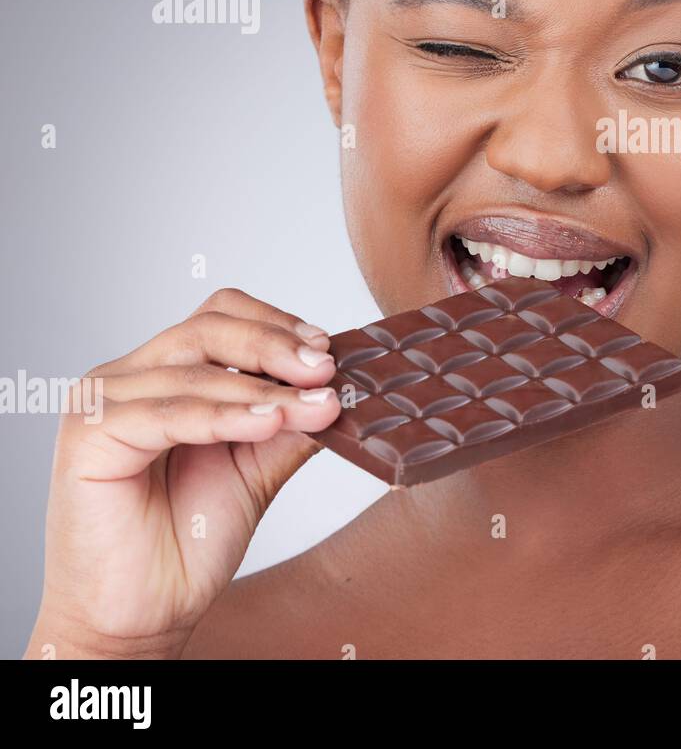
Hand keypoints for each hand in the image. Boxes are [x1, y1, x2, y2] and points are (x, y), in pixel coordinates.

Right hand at [24, 288, 341, 658]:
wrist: (145, 612)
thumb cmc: (190, 538)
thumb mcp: (259, 464)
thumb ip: (291, 419)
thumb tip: (342, 384)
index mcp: (166, 372)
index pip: (222, 315)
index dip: (277, 324)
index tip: (328, 349)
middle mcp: (129, 376)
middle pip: (208, 328)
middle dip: (276, 346)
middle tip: (325, 369)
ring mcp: (104, 401)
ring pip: (195, 368)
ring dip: (263, 387)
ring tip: (313, 406)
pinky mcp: (89, 435)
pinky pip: (168, 412)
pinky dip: (226, 415)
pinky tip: (269, 423)